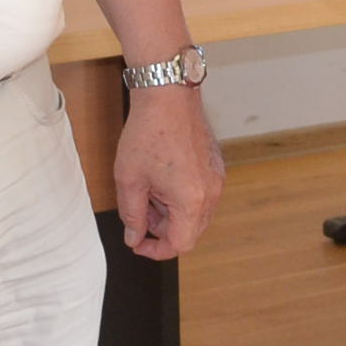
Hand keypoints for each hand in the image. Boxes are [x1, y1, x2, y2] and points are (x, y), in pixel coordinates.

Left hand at [114, 85, 224, 260]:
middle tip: (139, 210)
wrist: (168, 95)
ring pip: (195, 214)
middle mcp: (211, 193)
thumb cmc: (148, 132)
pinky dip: (181, 197)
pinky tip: (162, 178)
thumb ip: (132, 215)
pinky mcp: (216, 167)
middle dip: (162, 228)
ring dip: (171, 213)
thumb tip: (134, 237)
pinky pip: (201, 195)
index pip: (179, 244)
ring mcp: (216, 179)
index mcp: (191, 200)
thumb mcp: (129, 179)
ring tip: (148, 189)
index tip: (138, 243)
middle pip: (190, 231)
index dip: (156, 250)